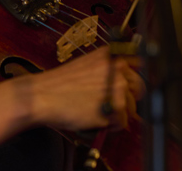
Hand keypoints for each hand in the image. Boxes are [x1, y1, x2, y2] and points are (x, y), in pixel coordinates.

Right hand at [18, 46, 144, 131]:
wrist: (41, 95)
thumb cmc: (59, 84)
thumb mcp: (85, 66)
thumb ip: (105, 70)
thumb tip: (124, 83)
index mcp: (109, 56)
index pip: (137, 66)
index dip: (133, 80)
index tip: (132, 89)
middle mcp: (117, 68)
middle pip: (139, 89)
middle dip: (129, 100)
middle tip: (112, 106)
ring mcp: (117, 88)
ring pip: (130, 109)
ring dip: (116, 114)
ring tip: (95, 113)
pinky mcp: (115, 107)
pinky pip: (121, 124)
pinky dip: (109, 126)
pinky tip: (92, 119)